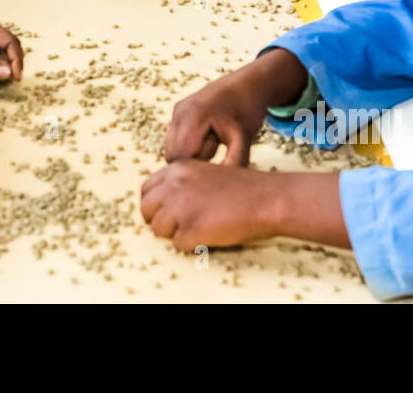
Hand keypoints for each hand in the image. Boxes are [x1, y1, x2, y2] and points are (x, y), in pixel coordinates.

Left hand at [141, 160, 279, 251]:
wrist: (266, 198)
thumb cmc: (242, 188)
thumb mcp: (204, 173)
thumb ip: (181, 184)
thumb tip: (162, 205)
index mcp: (177, 169)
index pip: (146, 189)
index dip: (154, 204)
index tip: (166, 212)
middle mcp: (173, 185)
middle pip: (146, 210)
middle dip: (159, 220)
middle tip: (178, 226)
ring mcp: (180, 207)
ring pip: (158, 229)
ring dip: (175, 233)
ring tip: (199, 228)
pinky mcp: (191, 229)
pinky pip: (178, 245)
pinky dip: (192, 245)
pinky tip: (210, 234)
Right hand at [163, 55, 287, 163]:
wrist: (248, 84)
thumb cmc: (247, 110)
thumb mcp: (243, 139)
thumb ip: (232, 164)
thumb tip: (219, 189)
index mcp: (193, 116)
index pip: (180, 159)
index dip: (195, 171)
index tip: (216, 173)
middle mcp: (179, 112)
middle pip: (172, 156)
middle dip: (192, 164)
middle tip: (218, 157)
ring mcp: (177, 111)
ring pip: (172, 150)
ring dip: (190, 155)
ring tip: (215, 144)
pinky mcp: (178, 113)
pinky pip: (176, 141)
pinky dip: (190, 147)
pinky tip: (211, 140)